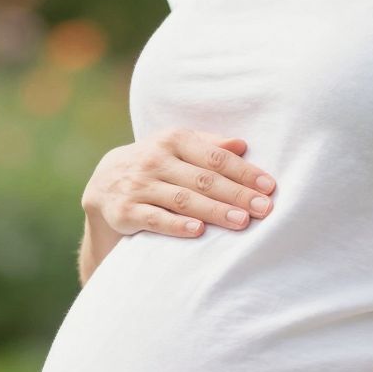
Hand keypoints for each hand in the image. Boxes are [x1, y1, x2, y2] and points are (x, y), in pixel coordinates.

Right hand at [83, 128, 276, 239]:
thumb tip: (242, 145)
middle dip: (237, 194)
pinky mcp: (125, 211)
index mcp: (173, 140)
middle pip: (203, 179)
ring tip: (242, 222)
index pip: (215, 157)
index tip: (269, 186)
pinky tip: (198, 231)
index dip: (244, 172)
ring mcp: (139, 186)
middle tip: (264, 208)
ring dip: (214, 211)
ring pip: (183, 200)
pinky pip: (155, 219)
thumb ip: (209, 146)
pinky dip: (176, 225)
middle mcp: (155, 160)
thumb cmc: (155, 163)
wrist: (103, 184)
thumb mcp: (176, 147)